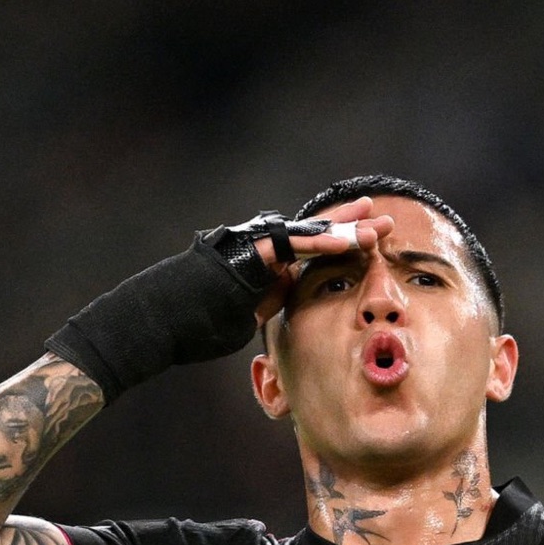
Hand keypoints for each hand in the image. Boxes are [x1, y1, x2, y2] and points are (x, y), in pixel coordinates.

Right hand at [45, 198, 394, 402]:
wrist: (158, 324)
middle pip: (313, 232)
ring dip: (342, 231)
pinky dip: (315, 242)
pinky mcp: (243, 255)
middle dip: (351, 227)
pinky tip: (343, 241)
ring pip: (305, 233)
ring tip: (375, 228)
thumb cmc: (194, 325)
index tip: (371, 239)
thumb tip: (289, 288)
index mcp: (263, 264)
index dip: (342, 243)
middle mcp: (259, 249)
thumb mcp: (245, 312)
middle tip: (385, 219)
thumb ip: (269, 296)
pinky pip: (286, 245)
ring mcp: (251, 248)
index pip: (311, 248)